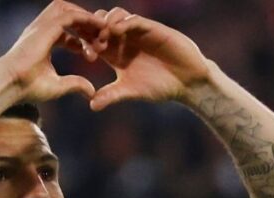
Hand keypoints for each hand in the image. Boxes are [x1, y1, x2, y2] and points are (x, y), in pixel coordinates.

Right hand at [0, 1, 107, 102]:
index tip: (94, 52)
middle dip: (85, 25)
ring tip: (101, 30)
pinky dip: (86, 19)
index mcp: (41, 42)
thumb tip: (92, 92)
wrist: (11, 83)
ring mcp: (42, 25)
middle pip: (67, 16)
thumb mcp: (57, 86)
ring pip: (68, 10)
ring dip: (86, 18)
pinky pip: (71, 15)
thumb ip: (75, 85)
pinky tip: (98, 28)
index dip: (81, 40)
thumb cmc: (27, 87)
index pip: (64, 33)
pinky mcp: (46, 27)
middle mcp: (40, 30)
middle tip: (101, 39)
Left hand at [89, 7, 211, 110]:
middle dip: (94, 31)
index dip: (86, 43)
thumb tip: (92, 106)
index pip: (94, 40)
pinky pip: (133, 19)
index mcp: (115, 53)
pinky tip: (116, 31)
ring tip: (104, 39)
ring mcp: (137, 32)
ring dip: (106, 24)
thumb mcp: (131, 91)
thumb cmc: (160, 86)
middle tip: (94, 45)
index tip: (87, 56)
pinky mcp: (151, 28)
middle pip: (100, 23)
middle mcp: (124, 40)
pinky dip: (123, 22)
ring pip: (115, 15)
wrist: (187, 81)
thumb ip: (112, 95)